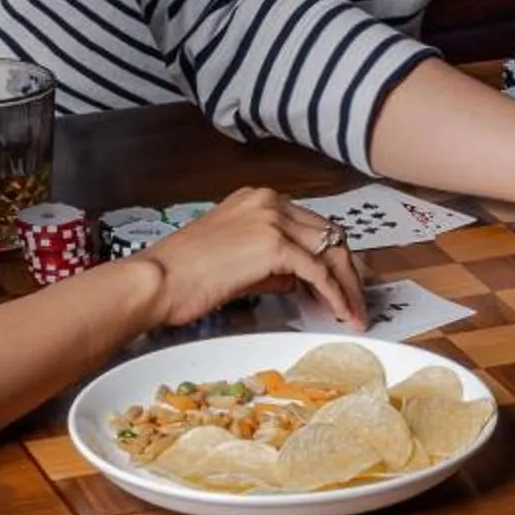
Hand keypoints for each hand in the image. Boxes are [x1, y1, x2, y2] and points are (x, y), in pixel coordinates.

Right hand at [140, 186, 364, 328]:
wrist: (157, 280)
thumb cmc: (184, 275)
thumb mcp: (235, 260)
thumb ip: (270, 264)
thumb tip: (296, 280)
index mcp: (259, 200)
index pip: (312, 225)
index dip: (332, 256)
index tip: (343, 283)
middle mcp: (270, 201)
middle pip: (329, 234)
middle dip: (348, 271)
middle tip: (357, 302)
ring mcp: (273, 219)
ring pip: (331, 250)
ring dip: (348, 285)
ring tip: (354, 314)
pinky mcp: (275, 245)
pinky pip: (319, 271)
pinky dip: (336, 294)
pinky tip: (342, 313)